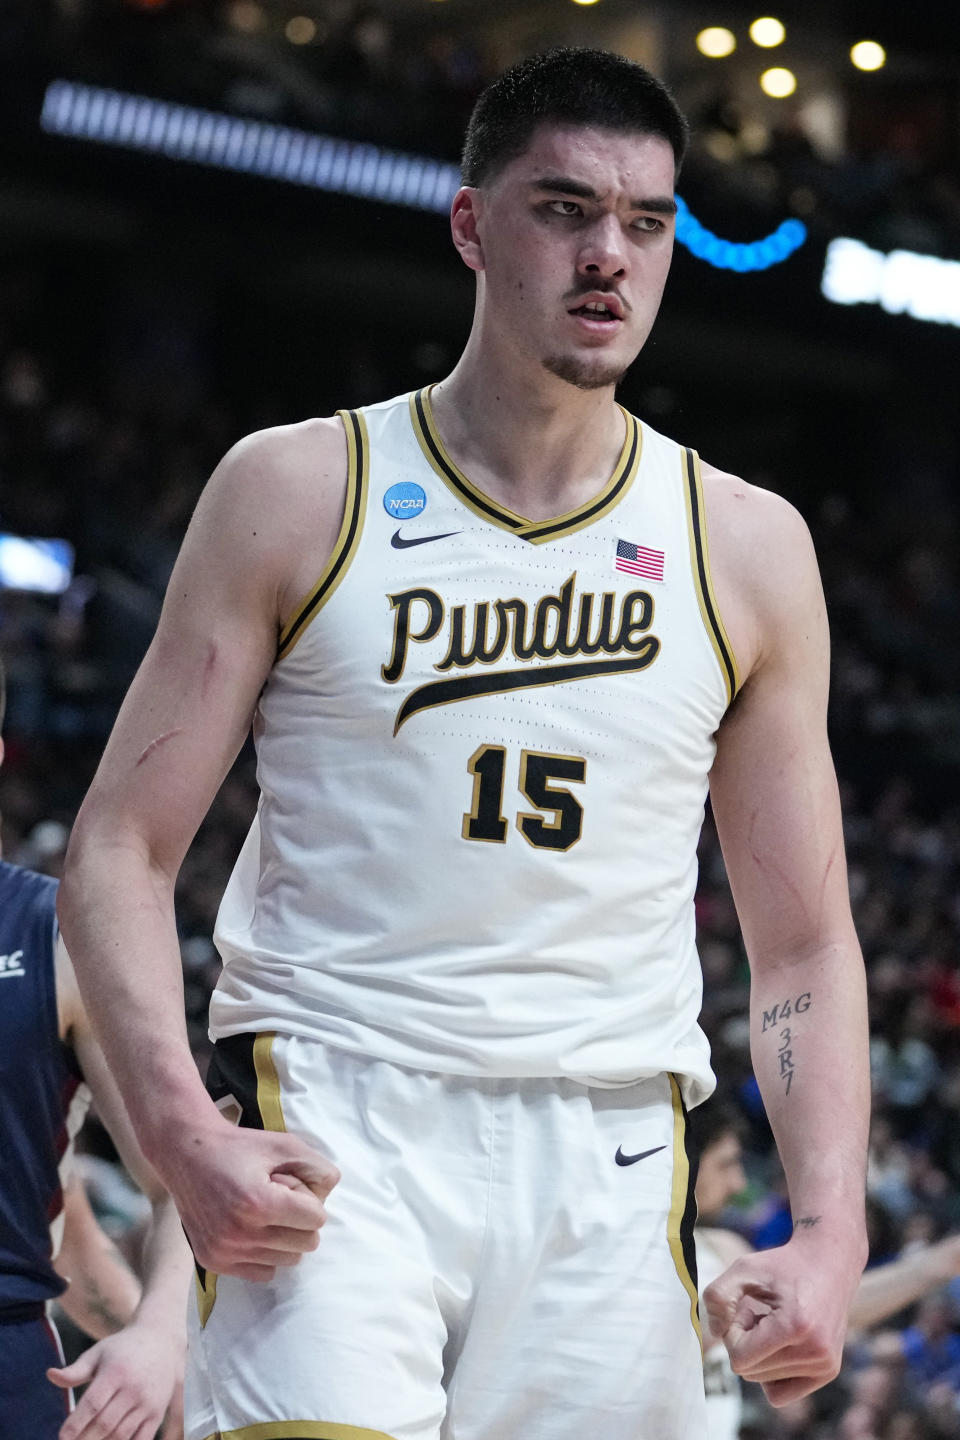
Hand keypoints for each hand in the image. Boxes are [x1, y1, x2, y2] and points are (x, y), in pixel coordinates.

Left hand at [49, 1321, 183, 1439]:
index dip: (75, 1424)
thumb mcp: (98, 1353)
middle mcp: (134, 1388)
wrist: (160, 1341)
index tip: (62, 1437)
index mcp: (117, 1371)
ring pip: (120, 1435)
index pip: (92, 1404)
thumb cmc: (122, 1349)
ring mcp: (148, 1402)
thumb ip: (75, 1370)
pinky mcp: (157, 1413)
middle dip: (84, 1439)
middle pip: (104, 1424)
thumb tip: (50, 1375)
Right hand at [159, 1119, 339, 1280]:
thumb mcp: (284, 1144)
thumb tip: (331, 1194)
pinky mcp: (214, 1262)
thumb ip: (317, 1167)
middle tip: (278, 1198)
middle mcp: (240, 1233)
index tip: (289, 1185)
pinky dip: (266, 1254)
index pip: (316, 1219)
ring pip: (287, 1261)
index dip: (309, 1199)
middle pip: (306, 1244)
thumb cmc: (239, 1147)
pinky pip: (263, 1273)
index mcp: (259, 1203)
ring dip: (284, 1238)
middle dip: (300, 1220)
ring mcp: (225, 1251)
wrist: (186, 1154)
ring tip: (262, 1212)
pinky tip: (252, 1229)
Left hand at [703, 1238, 854, 1406]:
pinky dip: (772, 1373)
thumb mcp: (744, 1268)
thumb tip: (715, 1334)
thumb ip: (718, 1297)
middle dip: (745, 1343)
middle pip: (750, 1372)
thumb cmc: (783, 1266)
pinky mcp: (829, 1372)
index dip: (733, 1333)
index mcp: (795, 1326)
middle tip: (758, 1314)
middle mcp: (815, 1351)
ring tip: (772, 1324)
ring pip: (764, 1382)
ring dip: (759, 1354)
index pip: (740, 1359)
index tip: (745, 1310)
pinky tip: (779, 1345)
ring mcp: (825, 1365)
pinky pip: (782, 1394)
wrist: (828, 1263)